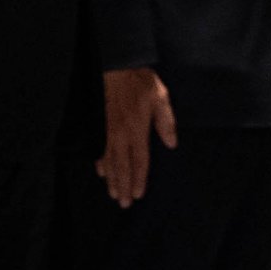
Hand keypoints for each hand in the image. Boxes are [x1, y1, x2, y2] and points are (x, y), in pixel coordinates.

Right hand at [97, 66, 175, 206]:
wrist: (116, 66)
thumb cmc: (140, 81)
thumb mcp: (160, 97)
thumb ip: (166, 121)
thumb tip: (171, 144)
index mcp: (138, 130)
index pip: (140, 161)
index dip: (139, 180)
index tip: (138, 195)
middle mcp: (121, 134)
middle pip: (122, 166)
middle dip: (123, 186)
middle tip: (123, 203)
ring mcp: (108, 130)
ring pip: (109, 160)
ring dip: (112, 179)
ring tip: (113, 194)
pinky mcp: (100, 124)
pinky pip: (99, 148)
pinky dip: (100, 162)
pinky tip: (101, 172)